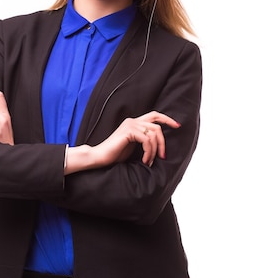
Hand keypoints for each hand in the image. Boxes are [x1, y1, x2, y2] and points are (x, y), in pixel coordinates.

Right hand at [65, 111, 180, 174]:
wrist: (99, 157)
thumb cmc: (115, 154)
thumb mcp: (133, 146)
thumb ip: (143, 140)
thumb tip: (158, 144)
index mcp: (134, 122)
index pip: (154, 115)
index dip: (167, 119)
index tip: (177, 126)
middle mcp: (133, 121)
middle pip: (157, 126)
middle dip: (163, 142)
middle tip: (162, 156)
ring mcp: (130, 125)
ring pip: (154, 134)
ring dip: (154, 151)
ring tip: (148, 161)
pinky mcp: (128, 132)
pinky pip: (147, 140)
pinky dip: (148, 152)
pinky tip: (144, 160)